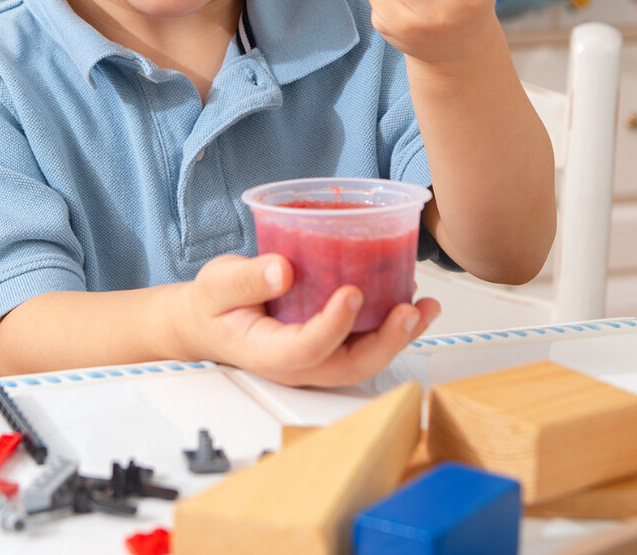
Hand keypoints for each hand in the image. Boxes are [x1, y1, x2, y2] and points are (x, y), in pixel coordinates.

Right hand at [174, 253, 438, 386]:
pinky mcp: (329, 345)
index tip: (351, 291)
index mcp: (266, 352)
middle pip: (349, 365)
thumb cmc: (213, 304)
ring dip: (399, 336)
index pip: (306, 349)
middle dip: (386, 341)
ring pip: (364, 359)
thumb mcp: (217, 283)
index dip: (333, 325)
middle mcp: (298, 365)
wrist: (209, 323)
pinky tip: (410, 298)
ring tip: (427, 306)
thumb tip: (282, 270)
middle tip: (411, 310)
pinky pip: (364, 343)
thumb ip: (245, 279)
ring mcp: (316, 359)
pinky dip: (391, 325)